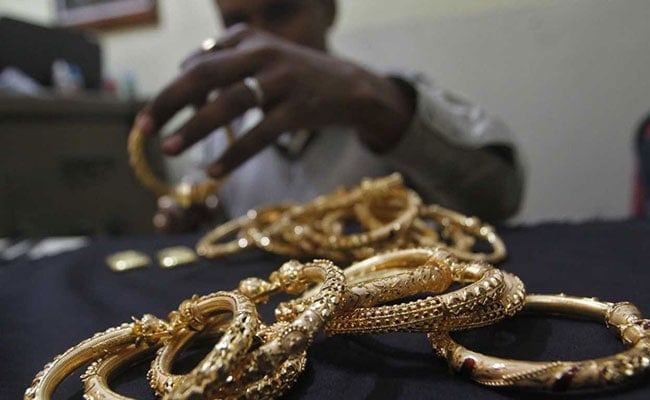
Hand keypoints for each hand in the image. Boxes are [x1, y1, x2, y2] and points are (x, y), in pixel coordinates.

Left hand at [137, 24, 414, 177]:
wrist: (351, 86)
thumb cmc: (298, 74)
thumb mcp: (264, 54)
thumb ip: (226, 56)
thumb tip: (184, 66)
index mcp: (249, 40)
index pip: (198, 62)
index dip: (172, 91)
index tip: (152, 118)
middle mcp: (263, 55)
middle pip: (204, 75)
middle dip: (169, 101)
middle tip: (143, 128)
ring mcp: (282, 82)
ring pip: (230, 104)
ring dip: (196, 128)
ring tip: (170, 148)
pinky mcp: (298, 110)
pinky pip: (260, 134)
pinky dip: (235, 153)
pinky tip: (215, 172)